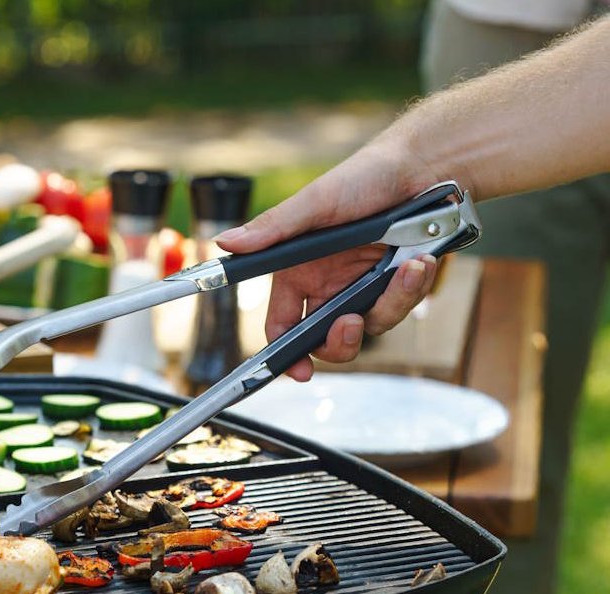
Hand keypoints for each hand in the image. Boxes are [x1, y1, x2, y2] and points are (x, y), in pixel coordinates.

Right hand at [215, 144, 440, 380]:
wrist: (423, 166)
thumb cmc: (363, 177)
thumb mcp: (315, 203)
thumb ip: (273, 229)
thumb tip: (226, 243)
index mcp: (299, 271)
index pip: (282, 324)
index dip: (287, 353)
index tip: (298, 370)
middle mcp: (329, 284)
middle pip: (326, 340)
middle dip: (340, 341)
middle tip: (350, 324)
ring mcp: (364, 287)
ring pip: (370, 327)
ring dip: (389, 304)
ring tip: (406, 269)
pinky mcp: (397, 285)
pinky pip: (401, 307)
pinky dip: (412, 288)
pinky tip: (420, 262)